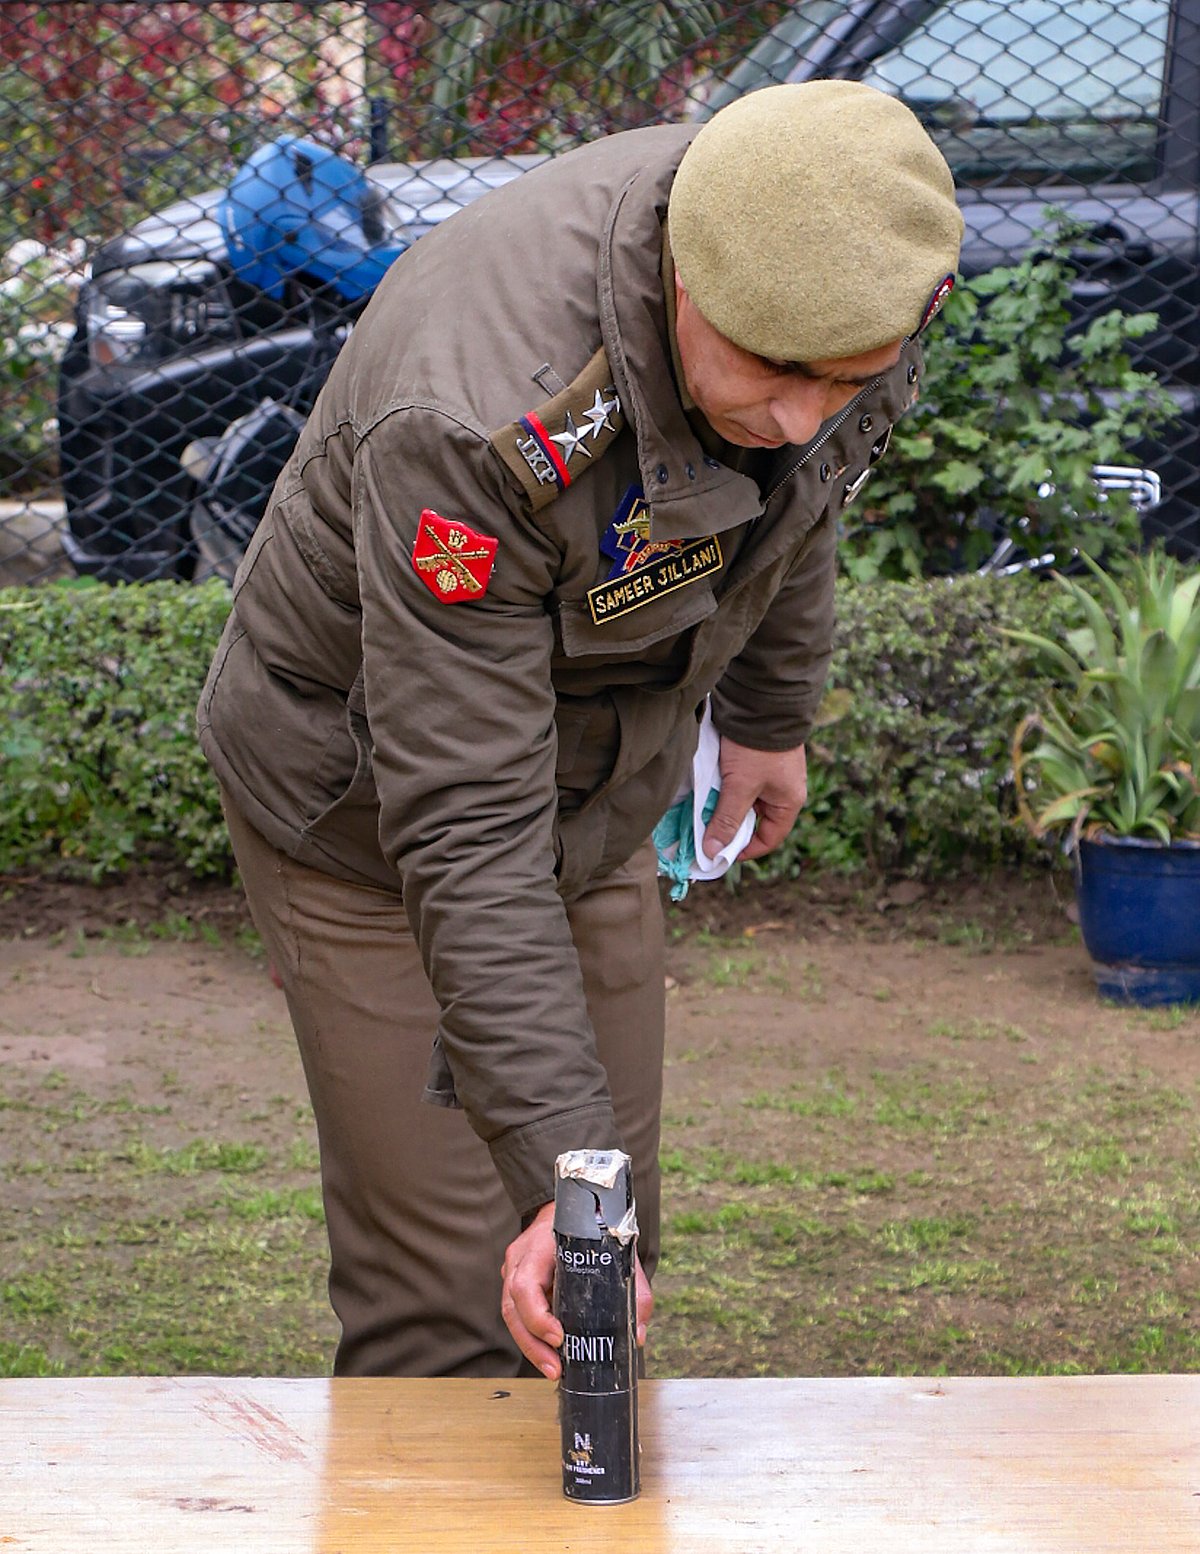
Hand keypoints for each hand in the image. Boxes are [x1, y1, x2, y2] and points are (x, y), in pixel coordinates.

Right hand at [500, 1202, 653, 1379]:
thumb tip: (637, 1334)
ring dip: (530, 1347)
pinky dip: (532, 1338)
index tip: (559, 1337)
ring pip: (511, 1315)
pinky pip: (518, 1315)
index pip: (526, 1284)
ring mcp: (514, 1271)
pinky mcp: (517, 1285)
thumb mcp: (617, 1253)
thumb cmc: (594, 1229)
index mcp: (540, 1245)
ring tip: (553, 1369)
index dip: (537, 1315)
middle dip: (532, 1343)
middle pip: (513, 1306)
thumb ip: (633, 1292)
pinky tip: (549, 1355)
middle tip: (555, 1368)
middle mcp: (521, 1258)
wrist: (576, 1208)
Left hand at [702, 737, 807, 862]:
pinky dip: (725, 790)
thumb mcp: (739, 786)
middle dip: (731, 827)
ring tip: (704, 809)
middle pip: (755, 821)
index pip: (769, 839)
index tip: (719, 854)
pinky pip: (741, 785)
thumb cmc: (756, 749)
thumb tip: (713, 851)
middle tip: (706, 832)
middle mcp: (783, 791)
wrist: (761, 702)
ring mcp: (772, 775)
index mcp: (789, 802)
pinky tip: (709, 789)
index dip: (745, 850)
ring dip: (726, 807)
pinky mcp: (759, 761)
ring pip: (745, 802)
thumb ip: (726, 819)